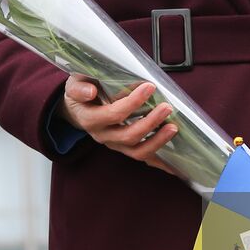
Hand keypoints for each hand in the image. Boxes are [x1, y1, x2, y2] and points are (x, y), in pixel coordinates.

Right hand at [58, 76, 177, 173]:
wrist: (77, 110)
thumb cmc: (80, 93)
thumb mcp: (73, 85)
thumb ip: (79, 87)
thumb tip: (91, 91)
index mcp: (90, 119)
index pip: (113, 114)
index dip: (132, 102)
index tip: (149, 87)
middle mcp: (102, 136)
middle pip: (128, 136)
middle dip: (150, 122)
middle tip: (166, 107)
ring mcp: (115, 145)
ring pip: (137, 152)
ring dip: (157, 141)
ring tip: (173, 127)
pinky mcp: (125, 148)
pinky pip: (143, 157)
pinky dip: (160, 162)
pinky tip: (175, 164)